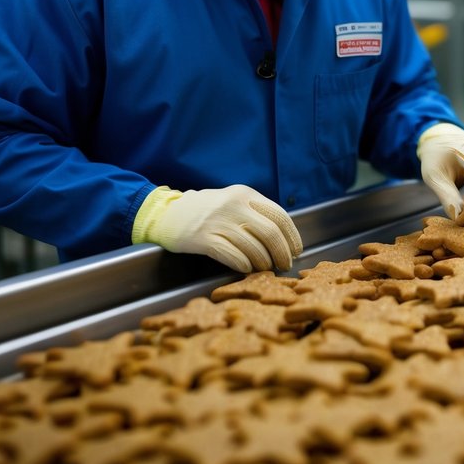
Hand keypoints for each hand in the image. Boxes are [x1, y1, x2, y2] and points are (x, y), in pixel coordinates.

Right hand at [132, 185, 302, 272]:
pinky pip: (231, 255)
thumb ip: (256, 213)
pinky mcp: (202, 238)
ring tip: (265, 269)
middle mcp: (233, 205)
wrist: (167, 213)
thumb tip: (285, 239)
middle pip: (270, 232)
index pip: (279, 215)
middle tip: (285, 265)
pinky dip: (243, 265)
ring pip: (252, 247)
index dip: (292, 236)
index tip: (297, 251)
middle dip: (282, 253)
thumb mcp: (233, 201)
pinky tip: (246, 269)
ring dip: (263, 262)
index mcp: (245, 194)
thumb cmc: (207, 211)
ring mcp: (217, 221)